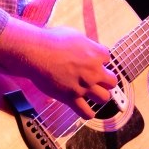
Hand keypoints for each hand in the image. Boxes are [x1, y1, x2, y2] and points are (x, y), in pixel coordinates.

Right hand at [0, 18, 118, 119]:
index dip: (100, 59)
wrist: (37, 53)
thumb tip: (86, 47)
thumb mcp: (74, 35)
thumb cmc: (52, 40)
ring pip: (104, 97)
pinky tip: (87, 110)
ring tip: (93, 93)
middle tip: (97, 79)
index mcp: (96, 54)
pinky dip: (88, 112)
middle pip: (112, 81)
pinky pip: (86, 112)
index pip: (107, 58)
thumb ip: (85, 44)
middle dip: (105, 80)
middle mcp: (94, 72)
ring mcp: (84, 86)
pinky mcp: (72, 97)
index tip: (92, 60)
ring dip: (100, 95)